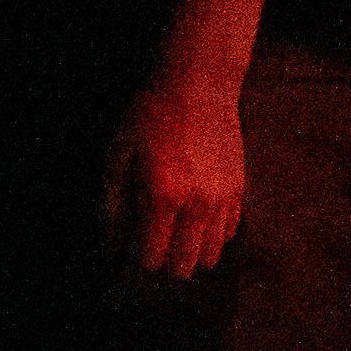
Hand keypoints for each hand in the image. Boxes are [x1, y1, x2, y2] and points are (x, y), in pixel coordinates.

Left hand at [106, 69, 249, 283]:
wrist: (200, 84)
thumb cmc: (152, 117)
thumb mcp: (118, 157)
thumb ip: (112, 207)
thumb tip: (110, 247)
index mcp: (164, 198)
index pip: (152, 258)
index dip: (135, 265)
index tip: (126, 259)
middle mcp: (199, 205)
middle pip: (185, 264)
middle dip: (164, 267)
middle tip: (149, 255)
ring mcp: (224, 198)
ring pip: (213, 253)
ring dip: (191, 256)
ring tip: (174, 247)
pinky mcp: (239, 188)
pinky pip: (231, 231)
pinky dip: (213, 238)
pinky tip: (196, 228)